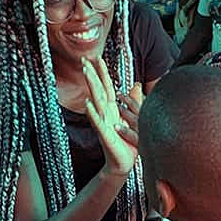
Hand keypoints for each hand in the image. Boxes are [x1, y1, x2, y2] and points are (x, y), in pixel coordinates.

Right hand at [84, 57, 137, 177]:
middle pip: (98, 89)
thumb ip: (133, 101)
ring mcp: (103, 122)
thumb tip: (136, 85)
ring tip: (86, 73)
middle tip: (84, 59)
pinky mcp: (105, 134)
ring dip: (91, 86)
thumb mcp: (132, 118)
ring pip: (96, 101)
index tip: (96, 58)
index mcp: (111, 109)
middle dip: (92, 74)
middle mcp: (105, 113)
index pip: (106, 86)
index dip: (102, 72)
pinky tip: (88, 104)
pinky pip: (98, 122)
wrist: (123, 163)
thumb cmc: (126, 142)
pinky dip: (93, 113)